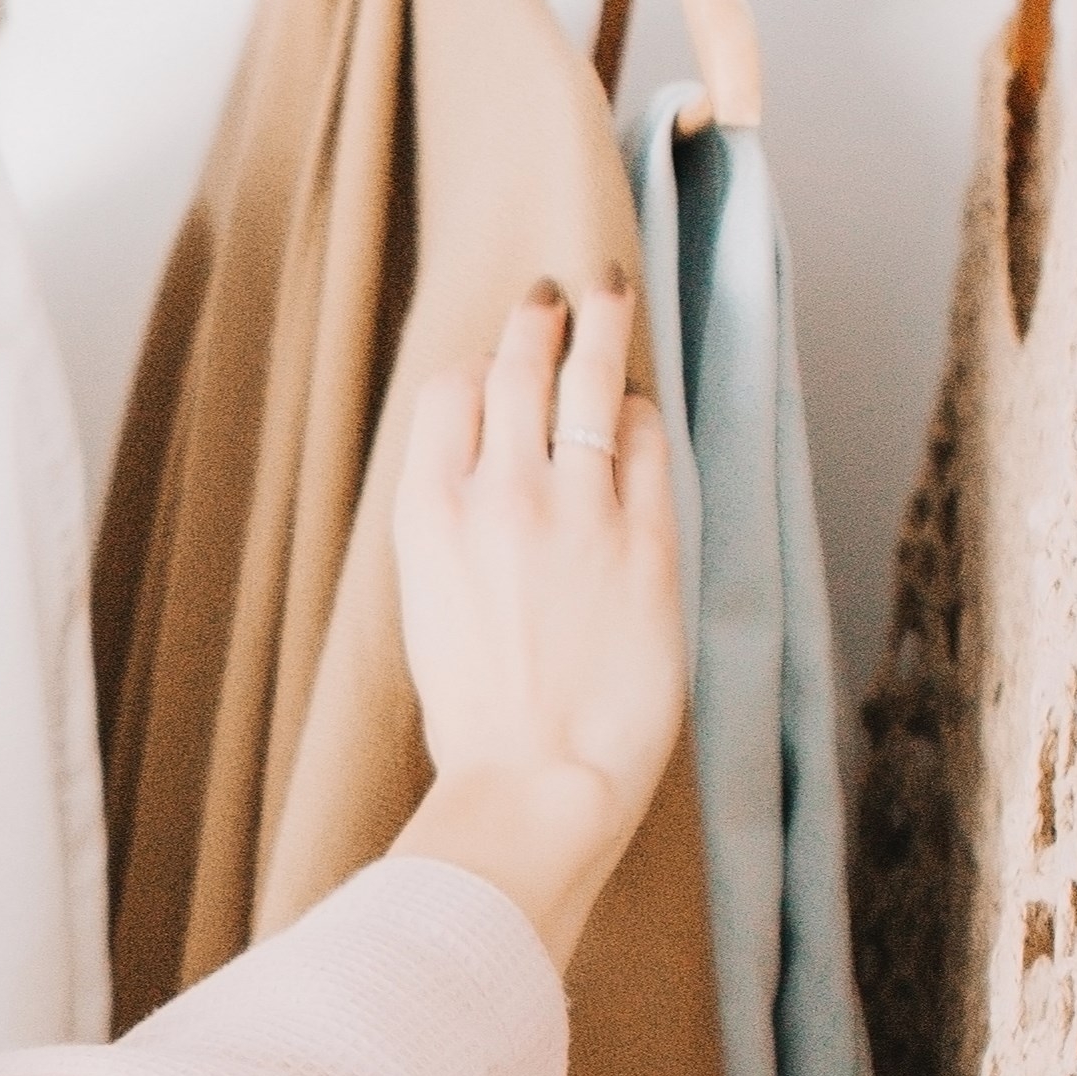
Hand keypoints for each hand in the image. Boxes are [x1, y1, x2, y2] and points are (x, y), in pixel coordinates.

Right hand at [384, 276, 684, 971]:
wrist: (536, 786)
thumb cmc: (480, 724)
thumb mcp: (432, 613)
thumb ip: (457, 539)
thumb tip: (484, 490)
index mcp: (427, 517)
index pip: (448, 394)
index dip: (474, 368)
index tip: (491, 365)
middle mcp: (497, 494)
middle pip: (519, 368)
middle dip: (539, 316)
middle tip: (558, 289)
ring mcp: (576, 511)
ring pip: (588, 383)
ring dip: (599, 327)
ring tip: (607, 290)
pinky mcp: (646, 540)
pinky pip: (648, 444)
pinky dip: (643, 413)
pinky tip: (641, 406)